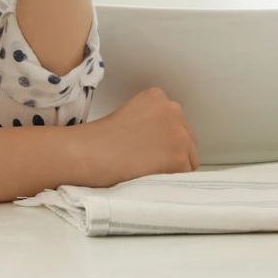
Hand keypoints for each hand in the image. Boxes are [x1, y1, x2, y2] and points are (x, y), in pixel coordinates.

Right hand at [70, 87, 198, 187]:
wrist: (88, 153)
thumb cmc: (100, 141)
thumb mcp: (130, 115)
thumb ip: (152, 122)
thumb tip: (165, 143)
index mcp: (158, 97)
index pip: (176, 124)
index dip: (163, 142)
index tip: (146, 150)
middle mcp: (173, 109)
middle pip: (187, 141)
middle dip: (173, 154)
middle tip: (147, 165)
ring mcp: (179, 133)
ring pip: (189, 159)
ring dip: (173, 169)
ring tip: (147, 172)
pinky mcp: (179, 157)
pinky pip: (184, 176)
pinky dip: (170, 181)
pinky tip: (150, 179)